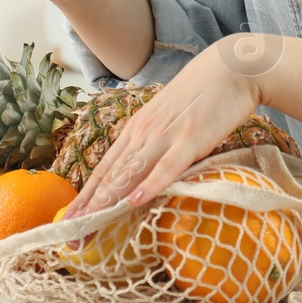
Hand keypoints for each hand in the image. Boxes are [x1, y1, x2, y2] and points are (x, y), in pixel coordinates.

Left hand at [60, 36, 260, 217]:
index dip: (86, 197)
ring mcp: (166, 135)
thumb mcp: (169, 122)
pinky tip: (135, 200)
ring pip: (131, 172)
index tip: (70, 220)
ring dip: (108, 201)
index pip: (104, 168)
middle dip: (89, 207)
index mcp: (137, 129)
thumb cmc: (202, 97)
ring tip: (88, 224)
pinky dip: (151, 184)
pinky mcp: (191, 138)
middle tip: (71, 235)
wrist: (231, 67)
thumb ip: (156, 146)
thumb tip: (146, 173)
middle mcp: (144, 132)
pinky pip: (168, 165)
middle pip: (110, 175)